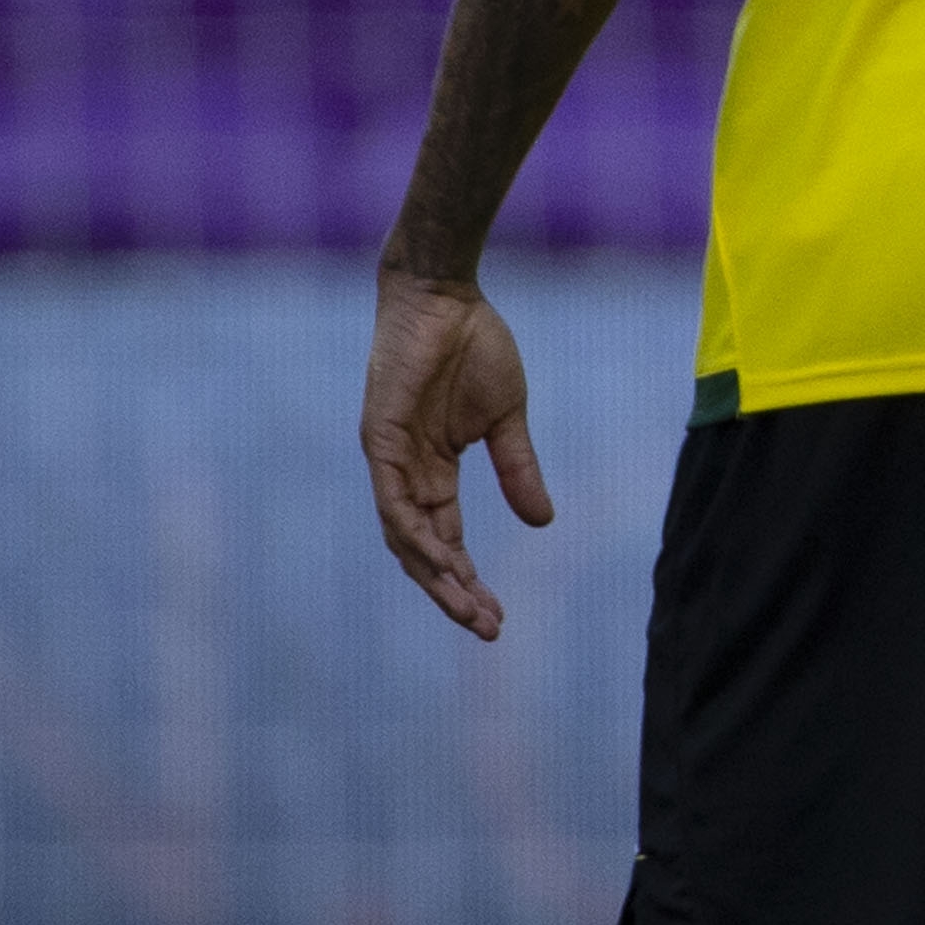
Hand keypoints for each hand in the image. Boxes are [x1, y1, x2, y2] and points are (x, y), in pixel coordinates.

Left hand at [361, 268, 555, 640]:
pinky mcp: (381, 440)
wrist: (446, 296)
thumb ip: (517, 469)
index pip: (447, 540)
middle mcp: (406, 475)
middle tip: (486, 628)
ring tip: (469, 605)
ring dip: (435, 575)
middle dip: (453, 592)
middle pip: (423, 551)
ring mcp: (390, 460)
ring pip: (404, 537)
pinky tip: (438, 559)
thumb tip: (543, 523)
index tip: (498, 615)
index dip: (469, 579)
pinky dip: (413, 533)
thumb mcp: (508, 418)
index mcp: (434, 471)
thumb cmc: (475, 346)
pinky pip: (392, 501)